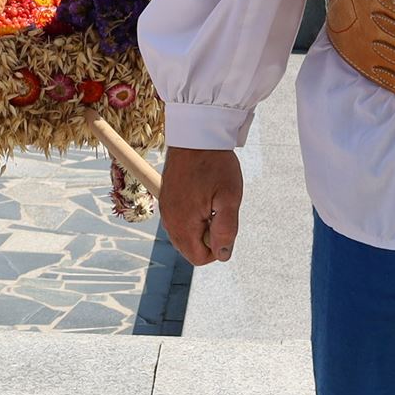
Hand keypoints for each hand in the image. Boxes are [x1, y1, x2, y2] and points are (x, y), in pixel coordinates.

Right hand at [160, 146, 243, 265]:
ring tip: (211, 203)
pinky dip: (193, 217)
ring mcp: (165, 210)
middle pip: (190, 249)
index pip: (199, 258)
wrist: (196, 135)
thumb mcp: (229, 198)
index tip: (225, 226)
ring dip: (201, 227)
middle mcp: (169, 220)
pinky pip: (180, 221)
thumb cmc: (216, 165)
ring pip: (185, 235)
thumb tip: (223, 254)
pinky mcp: (166, 200)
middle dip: (208, 239)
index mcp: (183, 223)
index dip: (217, 249)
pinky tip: (202, 196)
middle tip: (218, 212)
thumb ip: (226, 230)